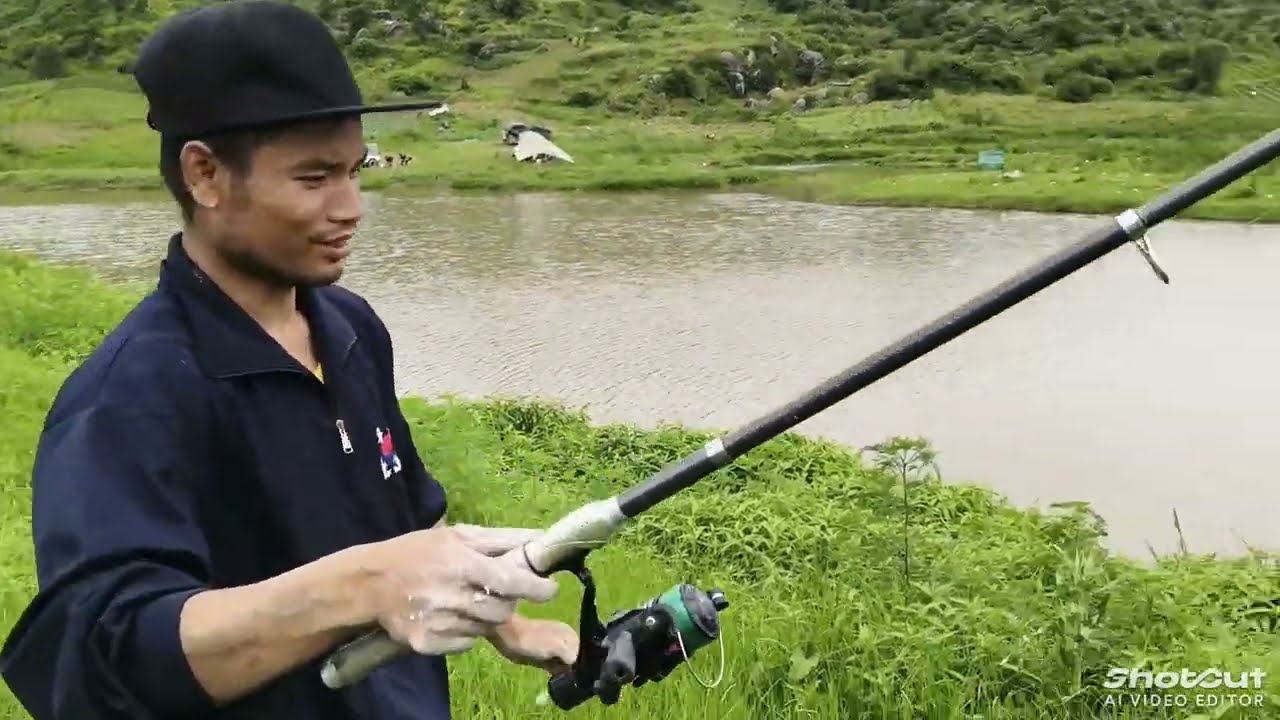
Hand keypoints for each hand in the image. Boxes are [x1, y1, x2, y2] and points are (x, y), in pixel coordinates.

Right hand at [364, 525, 559, 656]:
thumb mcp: (457, 535)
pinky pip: (465, 644)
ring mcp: (438, 623)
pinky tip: (450, 615)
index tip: (551, 589)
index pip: (511, 582)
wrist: (369, 583)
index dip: (537, 588)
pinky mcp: (427, 644)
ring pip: (485, 628)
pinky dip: (466, 632)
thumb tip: (541, 538)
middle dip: (508, 601)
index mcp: (461, 564)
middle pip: (503, 609)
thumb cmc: (418, 552)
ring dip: (486, 616)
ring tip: (467, 599)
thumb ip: (501, 539)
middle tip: (497, 590)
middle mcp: (452, 595)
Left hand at [487, 614, 579, 675]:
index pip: (583, 655)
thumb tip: (577, 668)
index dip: (580, 667)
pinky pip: (556, 670)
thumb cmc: (532, 639)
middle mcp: (566, 642)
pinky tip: (555, 680)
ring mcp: (556, 650)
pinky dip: (557, 676)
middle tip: (567, 680)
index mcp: (571, 635)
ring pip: (566, 667)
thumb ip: (570, 656)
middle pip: (576, 662)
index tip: (576, 676)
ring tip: (560, 680)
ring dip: (564, 675)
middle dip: (573, 671)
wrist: (508, 637)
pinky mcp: (546, 658)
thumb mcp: (555, 646)